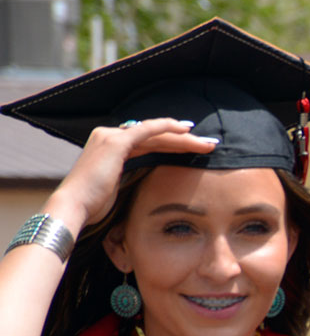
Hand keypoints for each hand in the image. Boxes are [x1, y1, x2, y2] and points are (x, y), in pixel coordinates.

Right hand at [47, 118, 218, 229]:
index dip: (172, 144)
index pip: (147, 142)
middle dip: (183, 140)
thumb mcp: (116, 189)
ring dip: (184, 138)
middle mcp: (108, 136)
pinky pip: (148, 130)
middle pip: (155, 137)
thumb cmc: (93, 206)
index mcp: (108, 147)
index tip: (193, 149)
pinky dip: (168, 128)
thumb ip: (130, 178)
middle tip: (209, 144)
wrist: (74, 207)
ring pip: (156, 134)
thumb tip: (150, 181)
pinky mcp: (115, 142)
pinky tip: (186, 130)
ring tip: (208, 143)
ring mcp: (111, 137)